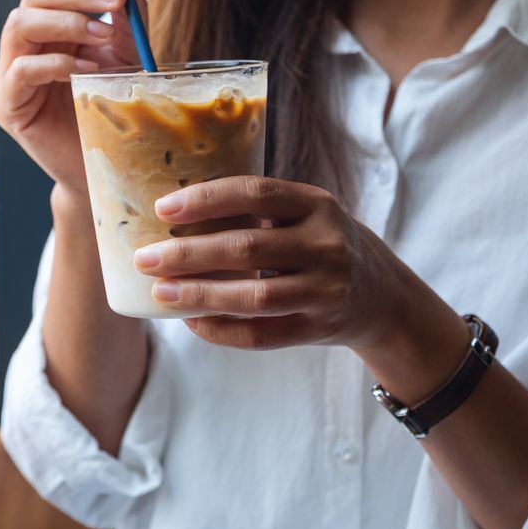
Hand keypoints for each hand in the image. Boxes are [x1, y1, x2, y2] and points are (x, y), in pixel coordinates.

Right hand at [0, 0, 145, 195]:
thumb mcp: (128, 54)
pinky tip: (86, 70)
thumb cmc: (113, 108)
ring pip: (20, 23)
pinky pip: (21, 71)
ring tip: (103, 34)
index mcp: (51, 25)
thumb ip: (129, 15)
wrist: (106, 165)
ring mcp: (12, 73)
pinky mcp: (8, 106)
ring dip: (65, 21)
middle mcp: (26, 43)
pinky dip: (54, 63)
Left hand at [131, 176, 435, 353]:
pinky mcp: (319, 329)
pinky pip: (263, 335)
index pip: (256, 193)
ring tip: (160, 292)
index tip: (163, 208)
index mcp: (317, 204)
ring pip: (255, 297)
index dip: (207, 200)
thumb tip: (173, 213)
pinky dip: (222, 330)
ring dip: (201, 295)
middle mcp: (327, 244)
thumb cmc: (319, 245)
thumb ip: (256, 211)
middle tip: (146, 258)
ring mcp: (327, 290)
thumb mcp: (303, 216)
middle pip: (248, 248)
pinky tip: (192, 322)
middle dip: (189, 254)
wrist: (382, 296)